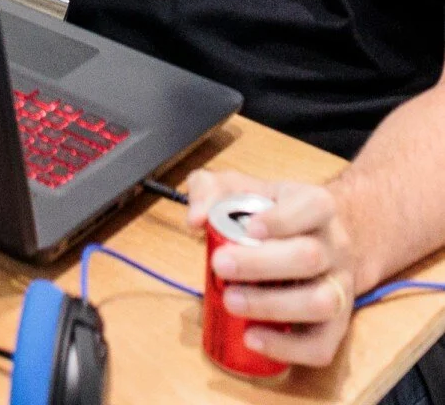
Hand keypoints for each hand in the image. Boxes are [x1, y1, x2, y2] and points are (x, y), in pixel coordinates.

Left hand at [187, 169, 355, 367]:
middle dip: (261, 264)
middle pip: (309, 256)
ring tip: (231, 302)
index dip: (281, 219)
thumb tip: (196, 219)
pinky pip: (322, 345)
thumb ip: (210, 189)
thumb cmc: (273, 212)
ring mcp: (341, 287)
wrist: (319, 239)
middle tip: (220, 266)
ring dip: (273, 306)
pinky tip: (252, 338)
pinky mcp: (336, 325)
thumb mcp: (242, 187)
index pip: (311, 207)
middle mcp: (336, 246)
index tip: (248, 228)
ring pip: (322, 302)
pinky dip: (288, 348)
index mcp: (318, 205)